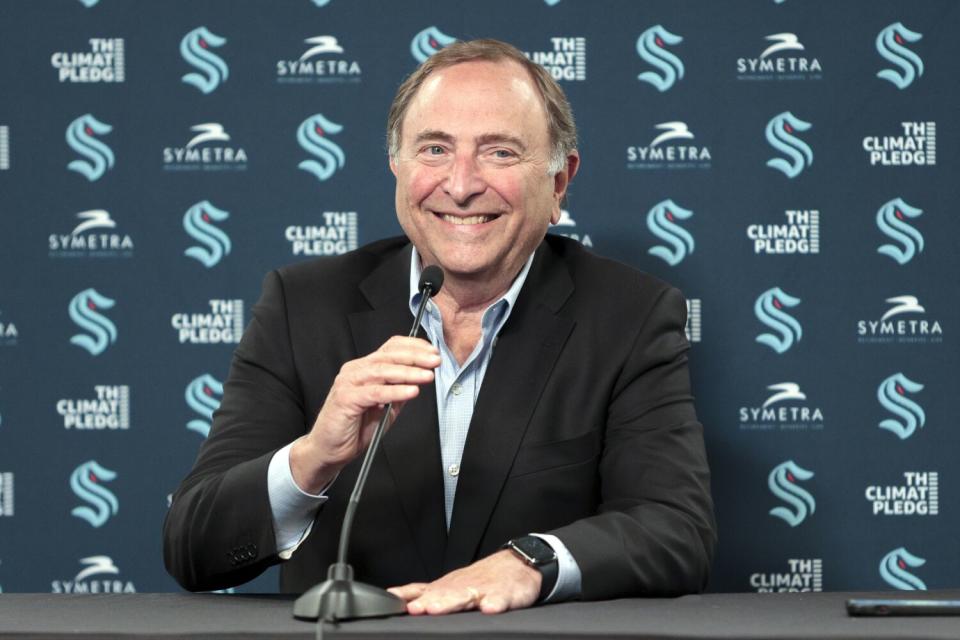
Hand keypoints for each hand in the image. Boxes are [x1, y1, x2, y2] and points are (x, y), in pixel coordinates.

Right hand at [290, 336, 440, 492]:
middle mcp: (355, 370)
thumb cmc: (354, 428)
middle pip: (388, 356)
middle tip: (435, 361)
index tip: (432, 352)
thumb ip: (400, 392)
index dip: (413, 347)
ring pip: (382, 371)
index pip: (390, 348)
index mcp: (364, 368)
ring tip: (427, 375)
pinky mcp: (346, 398)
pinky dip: (395, 391)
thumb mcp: (385, 408)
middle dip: (415, 357)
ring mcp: (348, 383)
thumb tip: (421, 378)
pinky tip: (411, 391)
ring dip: (408, 372)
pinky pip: (375, 392)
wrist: (329, 449)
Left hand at [388, 550, 540, 614]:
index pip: (423, 591)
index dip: (408, 597)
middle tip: (415, 609)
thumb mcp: (451, 585)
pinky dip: (494, 603)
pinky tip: (489, 608)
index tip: (394, 603)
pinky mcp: (504, 594)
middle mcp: (462, 586)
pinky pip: (500, 599)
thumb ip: (426, 593)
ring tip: (438, 609)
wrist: (517, 563)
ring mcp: (483, 590)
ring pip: (465, 596)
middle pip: (442, 595)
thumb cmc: (482, 579)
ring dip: (451, 602)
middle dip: (428, 602)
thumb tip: (396, 600)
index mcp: (448, 586)